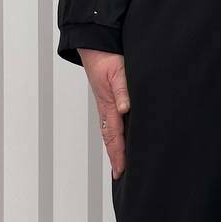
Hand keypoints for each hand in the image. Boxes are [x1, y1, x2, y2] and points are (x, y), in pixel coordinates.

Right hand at [77, 48, 130, 178]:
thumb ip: (122, 90)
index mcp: (109, 105)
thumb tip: (125, 109)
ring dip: (114, 148)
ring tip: (119, 163)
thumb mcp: (118, 72)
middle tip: (120, 175)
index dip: (119, 154)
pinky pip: (111, 122)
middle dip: (115, 157)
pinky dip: (115, 134)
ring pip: (110, 131)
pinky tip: (121, 138)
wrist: (95, 46)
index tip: (121, 170)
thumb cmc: (106, 58)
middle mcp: (106, 108)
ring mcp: (106, 105)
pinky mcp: (108, 99)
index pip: (115, 135)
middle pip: (110, 138)